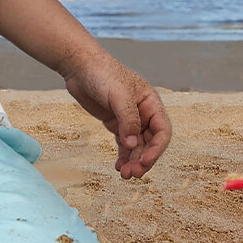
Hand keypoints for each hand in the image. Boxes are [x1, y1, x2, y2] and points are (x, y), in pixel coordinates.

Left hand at [62, 51, 172, 177]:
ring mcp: (129, 119)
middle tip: (133, 174)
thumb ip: (128, 120)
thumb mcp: (118, 96)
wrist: (80, 67)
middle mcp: (144, 113)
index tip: (145, 162)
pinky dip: (123, 156)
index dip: (157, 149)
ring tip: (124, 175)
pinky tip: (119, 166)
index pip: (162, 131)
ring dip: (133, 161)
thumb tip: (133, 145)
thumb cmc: (103, 74)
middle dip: (144, 159)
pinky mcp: (115, 124)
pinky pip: (124, 145)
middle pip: (151, 142)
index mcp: (151, 103)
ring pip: (137, 146)